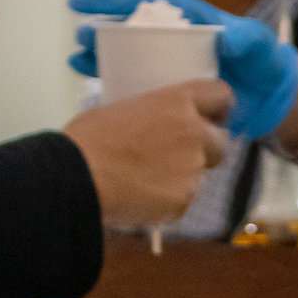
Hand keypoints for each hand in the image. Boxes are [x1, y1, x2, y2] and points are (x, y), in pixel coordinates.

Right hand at [60, 80, 229, 228]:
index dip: (219, 108)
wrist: (77, 177)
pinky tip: (140, 198)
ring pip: (199, 174)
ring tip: (144, 180)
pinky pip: (182, 200)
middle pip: (219, 142)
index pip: (220, 95)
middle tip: (176, 155)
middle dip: (204, 149)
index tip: (214, 116)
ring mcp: (191, 168)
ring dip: (180, 177)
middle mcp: (193, 132)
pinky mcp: (183, 198)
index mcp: (176, 102)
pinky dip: (167, 202)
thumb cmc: (87, 140)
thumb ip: (151, 115)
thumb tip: (151, 124)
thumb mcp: (121, 109)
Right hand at [68, 0, 297, 140]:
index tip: (80, 4)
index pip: (143, 3)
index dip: (110, 1)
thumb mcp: (260, 47)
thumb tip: (229, 38)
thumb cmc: (265, 63)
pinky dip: (114, 82)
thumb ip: (248, 39)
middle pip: (127, 28)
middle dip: (99, 30)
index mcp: (187, 19)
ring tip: (78, 60)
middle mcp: (172, 39)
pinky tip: (95, 87)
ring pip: (126, 55)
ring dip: (100, 56)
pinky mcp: (168, 89)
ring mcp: (168, 63)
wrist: (271, 97)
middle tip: (79, 38)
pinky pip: (135, 82)